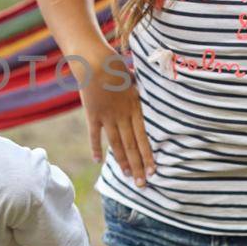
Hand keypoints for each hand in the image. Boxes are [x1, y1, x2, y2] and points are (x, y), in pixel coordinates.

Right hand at [77, 51, 153, 187]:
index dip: (148, 156)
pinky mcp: (92, 114)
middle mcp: (122, 116)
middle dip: (138, 166)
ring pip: (116, 144)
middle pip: (131, 146)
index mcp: (134, 107)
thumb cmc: (115, 65)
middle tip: (142, 185)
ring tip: (127, 177)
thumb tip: (137, 86)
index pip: (143, 137)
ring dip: (122, 162)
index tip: (154, 171)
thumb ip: (134, 89)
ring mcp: (107, 116)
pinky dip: (96, 147)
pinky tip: (98, 160)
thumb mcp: (132, 78)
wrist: (95, 61)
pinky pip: (95, 134)